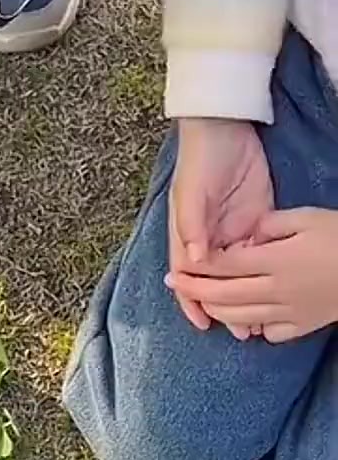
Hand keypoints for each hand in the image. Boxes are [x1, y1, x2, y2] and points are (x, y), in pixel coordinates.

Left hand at [166, 207, 337, 343]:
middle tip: (174, 285)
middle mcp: (277, 290)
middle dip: (195, 291)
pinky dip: (254, 327)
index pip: (225, 265)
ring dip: (217, 310)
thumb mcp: (307, 217)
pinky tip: (247, 319)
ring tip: (202, 303)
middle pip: (225, 295)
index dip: (198, 266)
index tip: (179, 264)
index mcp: (276, 260)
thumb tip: (245, 235)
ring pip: (242, 316)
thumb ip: (271, 225)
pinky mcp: (305, 325)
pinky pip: (272, 332)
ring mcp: (290, 312)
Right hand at [169, 118, 273, 337]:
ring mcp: (233, 230)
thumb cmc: (200, 161)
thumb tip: (196, 262)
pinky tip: (271, 289)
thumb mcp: (191, 194)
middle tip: (240, 331)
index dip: (193, 300)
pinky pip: (259, 252)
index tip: (204, 323)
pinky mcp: (256, 221)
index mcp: (188, 234)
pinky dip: (261, 273)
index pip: (189, 276)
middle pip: (215, 281)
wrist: (225, 128)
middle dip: (224, 306)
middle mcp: (208, 238)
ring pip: (237, 272)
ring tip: (257, 321)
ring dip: (244, 295)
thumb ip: (192, 227)